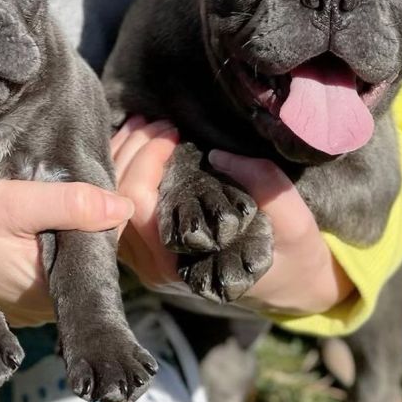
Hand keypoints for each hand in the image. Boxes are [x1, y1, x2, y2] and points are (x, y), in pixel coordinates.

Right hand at [0, 180, 133, 326]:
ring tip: (55, 205)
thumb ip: (70, 204)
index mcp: (50, 295)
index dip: (105, 221)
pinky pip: (51, 269)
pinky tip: (40, 223)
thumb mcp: (13, 203)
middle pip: (87, 262)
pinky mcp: (21, 298)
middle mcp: (45, 311)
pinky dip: (52, 245)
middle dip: (88, 227)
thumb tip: (125, 206)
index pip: (101, 257)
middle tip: (72, 191)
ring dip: (70, 235)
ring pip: (70, 265)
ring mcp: (32, 308)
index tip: (96, 193)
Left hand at [112, 117, 353, 314]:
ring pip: (108, 204)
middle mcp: (155, 268)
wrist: (290, 281)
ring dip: (120, 157)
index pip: (138, 208)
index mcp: (184, 265)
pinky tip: (137, 144)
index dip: (146, 160)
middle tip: (157, 121)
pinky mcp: (145, 250)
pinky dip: (121, 171)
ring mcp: (145, 262)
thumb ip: (263, 185)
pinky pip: (116, 208)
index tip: (173, 132)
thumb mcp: (293, 220)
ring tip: (144, 125)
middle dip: (130, 150)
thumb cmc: (292, 252)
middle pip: (114, 201)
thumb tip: (217, 155)